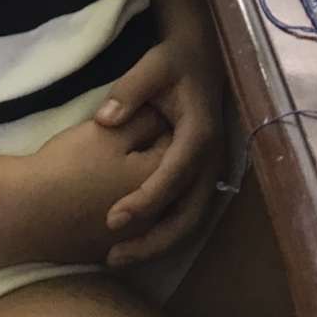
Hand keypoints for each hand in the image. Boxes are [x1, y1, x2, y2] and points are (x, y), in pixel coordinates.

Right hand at [8, 106, 171, 265]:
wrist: (25, 213)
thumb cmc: (70, 165)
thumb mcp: (110, 132)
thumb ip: (144, 120)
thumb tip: (163, 114)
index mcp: (159, 180)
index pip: (172, 141)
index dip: (157, 122)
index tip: (141, 113)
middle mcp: (155, 216)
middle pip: (164, 176)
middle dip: (153, 154)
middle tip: (127, 138)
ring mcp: (131, 239)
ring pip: (147, 204)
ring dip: (141, 185)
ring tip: (116, 164)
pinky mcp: (107, 250)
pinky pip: (125, 228)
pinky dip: (123, 211)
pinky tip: (103, 195)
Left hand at [94, 35, 225, 267]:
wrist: (200, 57)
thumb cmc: (173, 62)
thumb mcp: (152, 66)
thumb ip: (129, 90)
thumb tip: (104, 120)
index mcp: (199, 132)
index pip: (173, 175)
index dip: (145, 200)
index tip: (112, 218)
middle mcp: (211, 158)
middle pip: (188, 214)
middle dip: (153, 240)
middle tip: (113, 255)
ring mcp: (211, 170)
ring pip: (191, 222)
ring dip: (158, 245)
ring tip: (118, 259)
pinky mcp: (203, 177)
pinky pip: (187, 214)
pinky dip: (164, 235)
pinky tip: (134, 244)